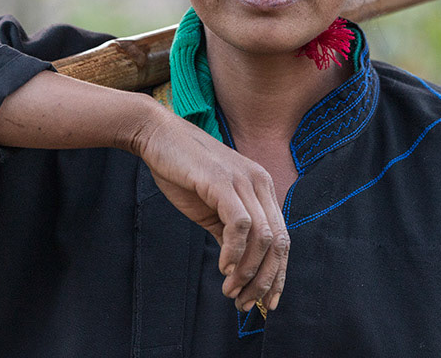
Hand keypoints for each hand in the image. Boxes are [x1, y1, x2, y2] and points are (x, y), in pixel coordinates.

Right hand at [133, 107, 289, 311]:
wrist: (158, 137)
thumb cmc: (184, 172)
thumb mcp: (212, 207)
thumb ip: (230, 233)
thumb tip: (239, 267)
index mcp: (262, 188)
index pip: (282, 238)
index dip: (278, 273)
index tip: (268, 302)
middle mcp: (260, 183)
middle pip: (278, 241)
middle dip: (265, 280)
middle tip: (246, 303)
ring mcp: (243, 180)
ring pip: (262, 236)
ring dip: (248, 271)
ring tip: (231, 291)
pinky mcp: (222, 182)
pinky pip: (239, 223)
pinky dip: (234, 251)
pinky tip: (223, 267)